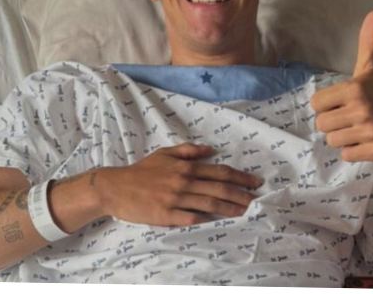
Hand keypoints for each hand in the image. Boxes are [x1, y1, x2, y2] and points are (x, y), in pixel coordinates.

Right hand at [97, 143, 263, 226]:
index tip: (255, 182)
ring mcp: (175, 199)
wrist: (115, 187)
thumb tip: (211, 150)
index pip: (219, 171)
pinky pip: (191, 218)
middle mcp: (183, 181)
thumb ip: (188, 151)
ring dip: (230, 208)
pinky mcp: (166, 214)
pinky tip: (219, 221)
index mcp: (185, 166)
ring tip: (246, 212)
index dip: (240, 177)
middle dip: (241, 194)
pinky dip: (206, 219)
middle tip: (257, 200)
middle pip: (220, 188)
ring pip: (210, 204)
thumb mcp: (164, 154)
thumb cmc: (141, 171)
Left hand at [311, 11, 372, 162]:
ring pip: (332, 141)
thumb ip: (368, 43)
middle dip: (334, 124)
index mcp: (356, 88)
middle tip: (352, 119)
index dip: (327, 105)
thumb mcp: (370, 71)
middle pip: (322, 124)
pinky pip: (346, 155)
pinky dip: (353, 152)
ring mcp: (371, 131)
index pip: (316, 103)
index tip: (344, 103)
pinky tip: (366, 143)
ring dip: (343, 138)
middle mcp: (363, 109)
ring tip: (359, 130)